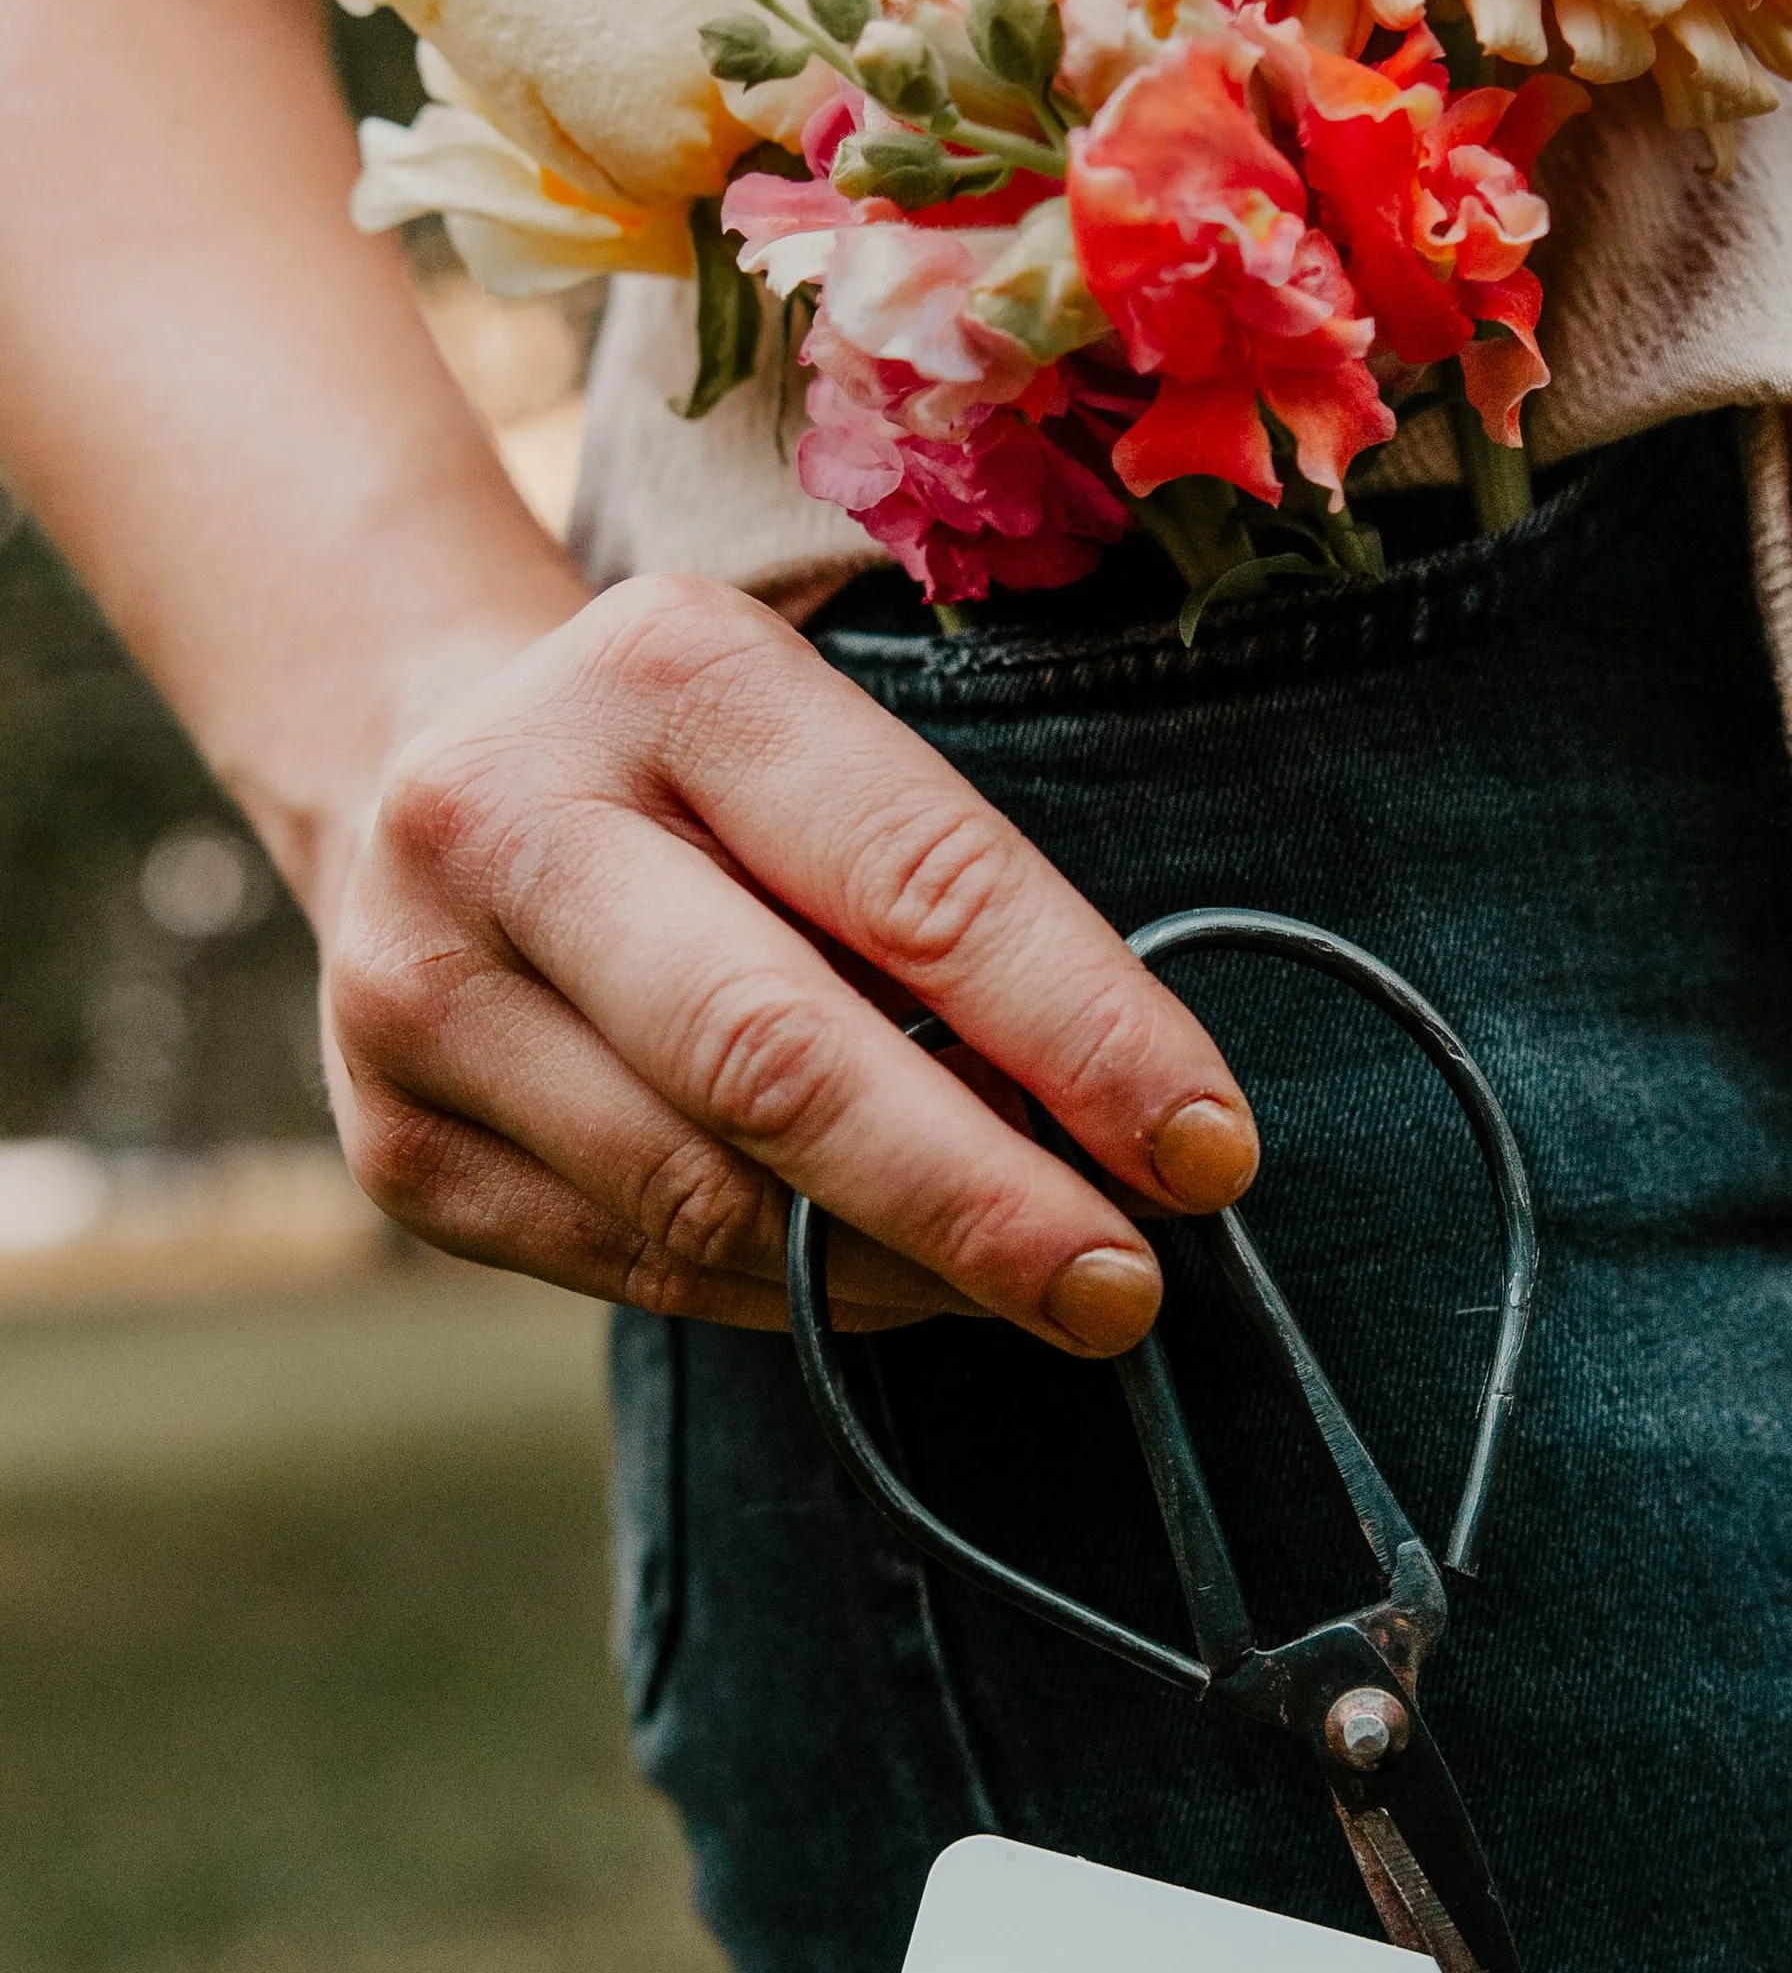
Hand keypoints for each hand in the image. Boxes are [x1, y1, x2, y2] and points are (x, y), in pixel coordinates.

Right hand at [321, 574, 1259, 1343]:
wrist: (424, 781)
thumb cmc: (711, 784)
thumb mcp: (828, 761)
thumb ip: (954, 916)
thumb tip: (1129, 1141)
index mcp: (665, 674)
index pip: (918, 882)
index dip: (1082, 1034)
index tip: (1211, 1152)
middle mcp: (504, 818)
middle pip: (780, 1061)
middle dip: (984, 1199)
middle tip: (1125, 1292)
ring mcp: (419, 992)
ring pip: (707, 1196)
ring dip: (904, 1270)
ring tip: (1027, 1287)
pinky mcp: (398, 1149)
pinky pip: (642, 1268)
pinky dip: (795, 1297)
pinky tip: (890, 1286)